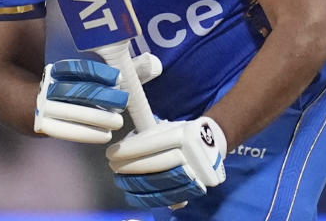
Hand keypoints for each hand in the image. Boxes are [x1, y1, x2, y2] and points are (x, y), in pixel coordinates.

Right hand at [34, 54, 161, 143]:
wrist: (9, 92)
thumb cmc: (48, 75)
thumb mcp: (64, 64)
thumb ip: (92, 66)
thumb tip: (141, 62)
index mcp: (47, 68)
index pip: (73, 70)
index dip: (96, 73)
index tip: (116, 78)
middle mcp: (38, 87)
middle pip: (73, 92)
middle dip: (99, 97)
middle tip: (122, 100)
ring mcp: (35, 108)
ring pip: (69, 113)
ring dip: (96, 117)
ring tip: (116, 120)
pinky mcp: (36, 126)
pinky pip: (62, 131)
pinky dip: (85, 133)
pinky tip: (102, 134)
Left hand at [106, 116, 226, 207]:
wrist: (214, 142)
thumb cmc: (183, 132)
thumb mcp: (168, 127)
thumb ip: (147, 136)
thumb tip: (123, 149)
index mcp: (184, 134)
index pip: (150, 145)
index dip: (128, 151)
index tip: (111, 154)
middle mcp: (192, 154)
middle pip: (154, 165)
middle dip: (129, 168)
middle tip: (113, 168)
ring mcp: (197, 172)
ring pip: (160, 184)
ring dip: (136, 185)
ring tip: (121, 181)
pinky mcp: (197, 187)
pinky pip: (170, 197)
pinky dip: (149, 197)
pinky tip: (134, 195)